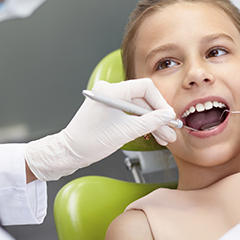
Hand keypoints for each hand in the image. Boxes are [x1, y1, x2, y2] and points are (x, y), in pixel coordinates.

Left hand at [24, 78, 176, 180]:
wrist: (70, 152)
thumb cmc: (90, 142)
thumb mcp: (126, 132)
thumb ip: (150, 122)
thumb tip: (167, 116)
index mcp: (111, 90)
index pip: (145, 87)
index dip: (160, 102)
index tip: (168, 116)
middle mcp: (109, 90)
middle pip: (142, 99)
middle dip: (157, 116)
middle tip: (169, 130)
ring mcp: (108, 99)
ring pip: (137, 107)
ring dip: (150, 122)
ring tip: (164, 136)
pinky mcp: (108, 108)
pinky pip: (128, 112)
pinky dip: (139, 122)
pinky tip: (152, 133)